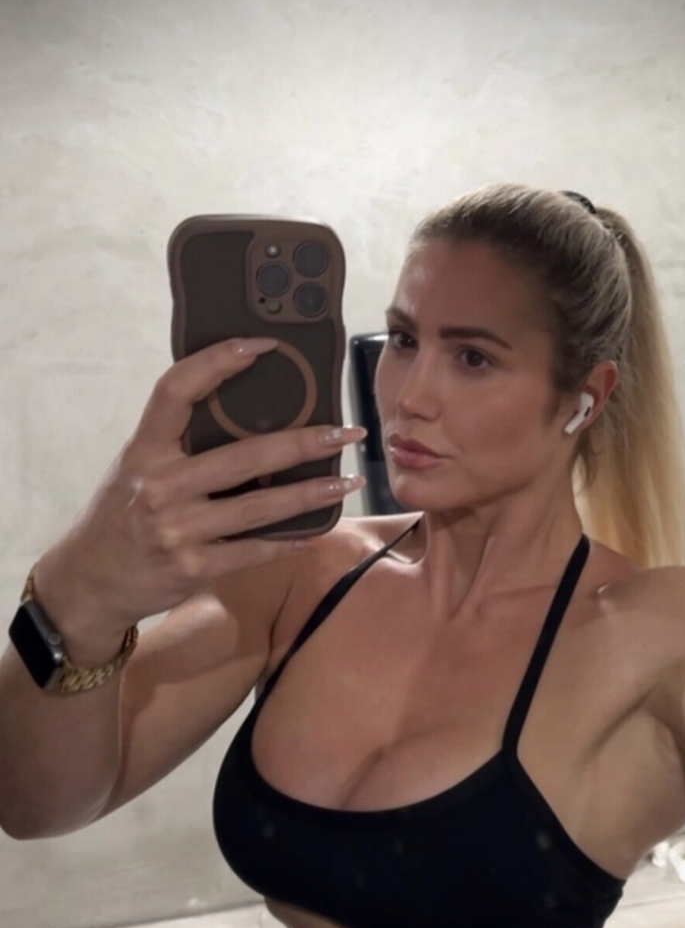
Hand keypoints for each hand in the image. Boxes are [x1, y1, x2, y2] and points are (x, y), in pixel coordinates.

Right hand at [38, 337, 366, 630]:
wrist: (91, 580)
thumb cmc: (121, 515)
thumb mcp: (136, 467)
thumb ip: (178, 442)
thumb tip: (245, 412)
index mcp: (144, 449)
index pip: (176, 390)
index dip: (218, 362)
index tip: (264, 346)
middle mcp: (160, 486)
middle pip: (246, 455)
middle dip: (306, 443)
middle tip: (347, 433)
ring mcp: (178, 530)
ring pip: (262, 507)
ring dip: (313, 494)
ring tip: (349, 481)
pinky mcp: (194, 568)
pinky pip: (255, 550)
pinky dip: (290, 540)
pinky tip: (316, 530)